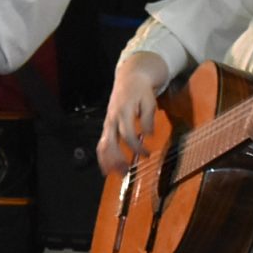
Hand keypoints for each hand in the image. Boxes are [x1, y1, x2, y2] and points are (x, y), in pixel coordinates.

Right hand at [97, 54, 169, 174]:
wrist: (129, 78)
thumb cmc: (141, 91)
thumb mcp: (150, 101)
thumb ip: (149, 118)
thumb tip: (148, 135)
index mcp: (124, 111)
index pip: (127, 134)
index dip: (136, 147)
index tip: (147, 154)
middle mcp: (113, 118)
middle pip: (110, 142)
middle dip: (117, 159)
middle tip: (126, 171)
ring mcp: (108, 122)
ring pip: (103, 144)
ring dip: (109, 161)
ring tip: (117, 174)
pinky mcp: (107, 125)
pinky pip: (102, 143)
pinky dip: (103, 157)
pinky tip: (107, 169)